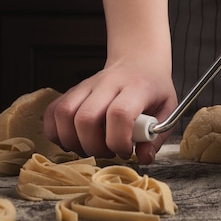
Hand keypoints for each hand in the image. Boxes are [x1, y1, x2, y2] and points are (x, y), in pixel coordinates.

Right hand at [43, 58, 176, 164]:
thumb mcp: (168, 110)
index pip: (119, 114)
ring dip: (73, 141)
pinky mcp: (72, 90)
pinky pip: (53, 112)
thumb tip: (144, 158)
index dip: (119, 140)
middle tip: (108, 152)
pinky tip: (74, 140)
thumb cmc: (154, 88)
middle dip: (94, 146)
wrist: (139, 62)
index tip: (126, 150)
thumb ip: (158, 136)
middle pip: (86, 118)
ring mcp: (87, 85)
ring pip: (64, 114)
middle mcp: (108, 83)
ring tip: (91, 147)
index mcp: (136, 88)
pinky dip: (56, 132)